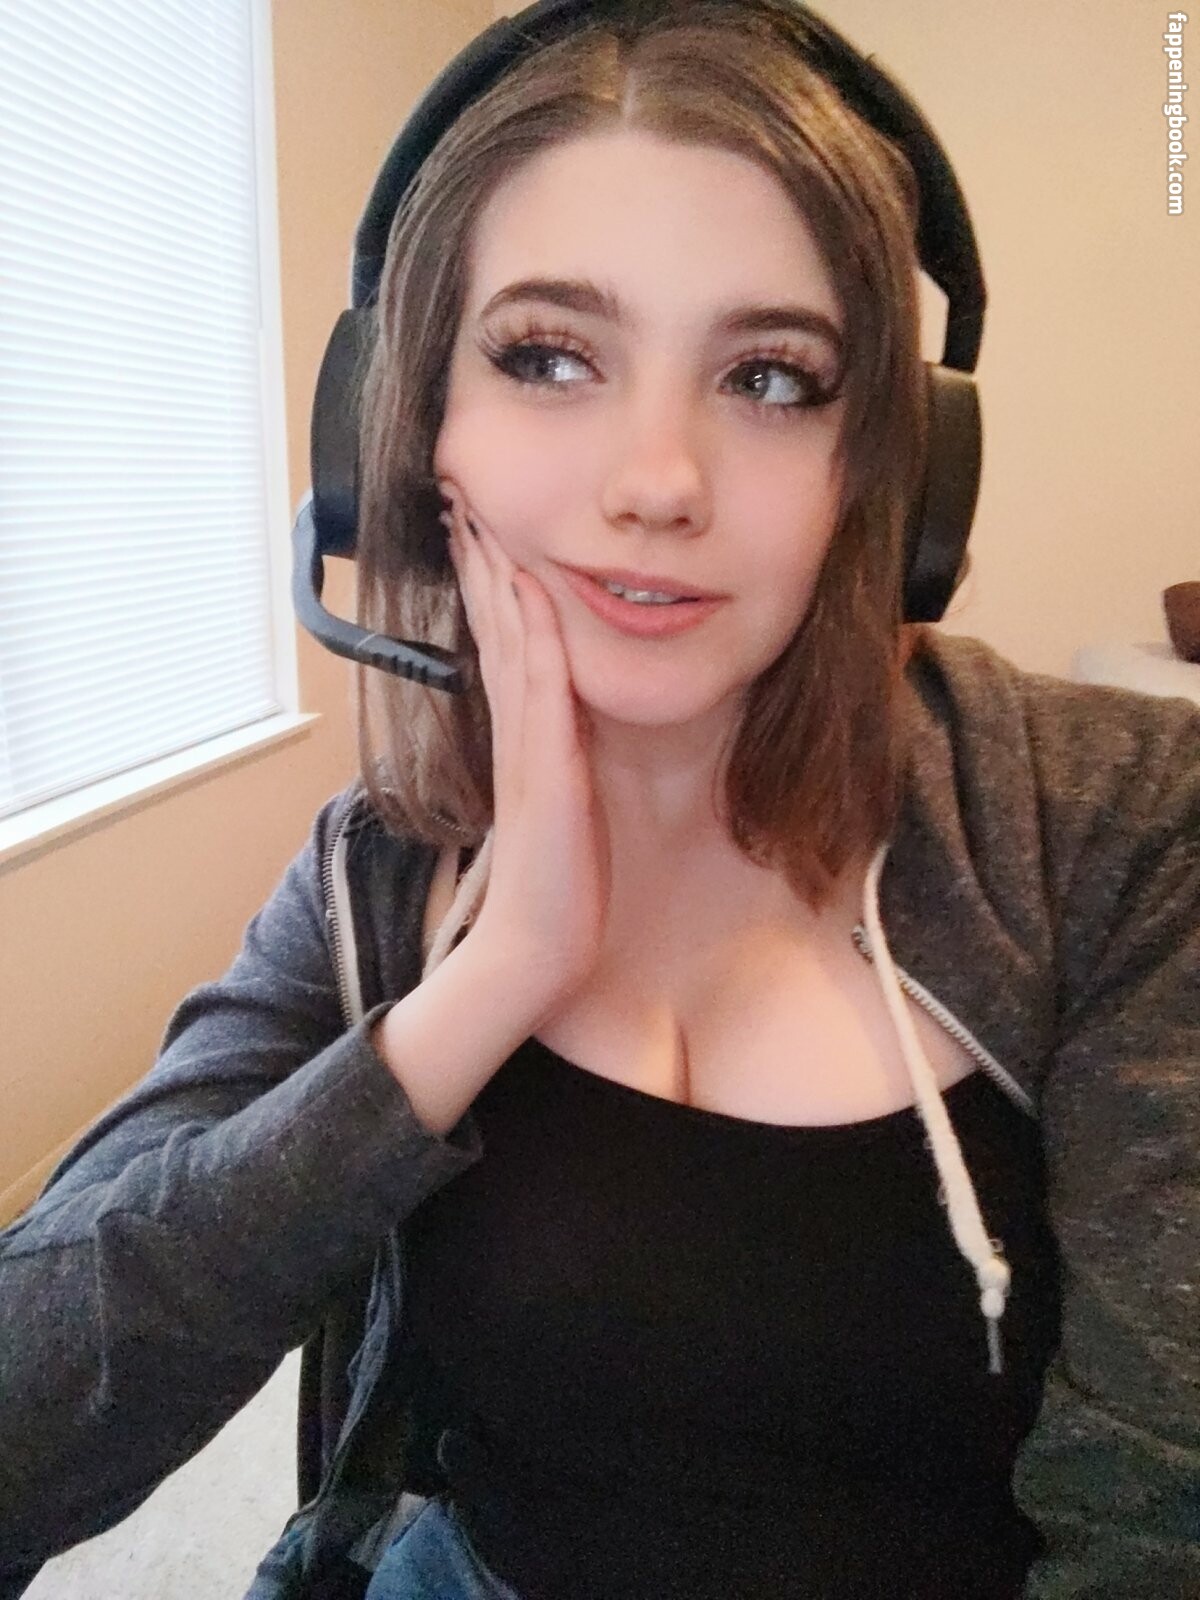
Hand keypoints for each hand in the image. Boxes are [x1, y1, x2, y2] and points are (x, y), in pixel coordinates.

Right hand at [438, 481, 611, 1007]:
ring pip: (507, 643)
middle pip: (492, 626)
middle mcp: (514, 730)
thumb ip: (552, 758)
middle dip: (479, 558)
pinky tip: (529, 590)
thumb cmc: (554, 884)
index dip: (487, 581)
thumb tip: (559, 726)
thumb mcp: (554, 804)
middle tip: (459, 494)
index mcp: (518, 734)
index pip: (498, 640)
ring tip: (477, 517)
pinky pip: (539, 688)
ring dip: (495, 577)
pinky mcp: (544, 769)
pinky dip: (533, 635)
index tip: (474, 526)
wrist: (535, 947)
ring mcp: (525, 746)